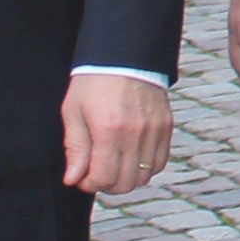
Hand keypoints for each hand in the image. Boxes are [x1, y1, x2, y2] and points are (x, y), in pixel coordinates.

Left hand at [61, 75, 173, 194]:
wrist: (125, 56)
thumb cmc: (94, 83)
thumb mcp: (74, 112)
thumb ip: (75, 148)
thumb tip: (73, 179)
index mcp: (109, 130)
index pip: (103, 178)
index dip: (88, 184)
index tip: (81, 176)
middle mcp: (135, 133)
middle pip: (125, 183)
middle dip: (106, 184)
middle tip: (95, 171)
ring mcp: (154, 130)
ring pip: (144, 177)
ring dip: (126, 178)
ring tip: (113, 164)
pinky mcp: (166, 126)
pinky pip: (160, 162)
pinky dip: (145, 167)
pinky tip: (130, 156)